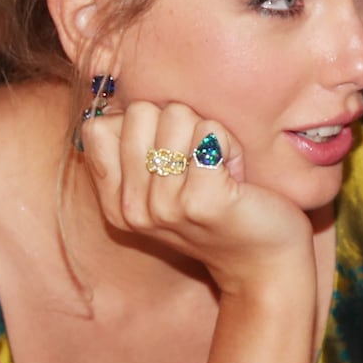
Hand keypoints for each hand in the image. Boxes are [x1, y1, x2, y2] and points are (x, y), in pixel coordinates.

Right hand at [79, 101, 315, 295]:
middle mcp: (131, 208)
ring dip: (209, 135)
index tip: (171, 157)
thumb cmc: (220, 210)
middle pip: (140, 112)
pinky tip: (235, 175)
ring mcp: (164, 206)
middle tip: (201, 163)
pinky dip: (229, 143)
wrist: (264, 263)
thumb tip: (117, 99)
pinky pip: (210, 131)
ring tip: (220, 170)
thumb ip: (136, 151)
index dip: (142, 125)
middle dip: (180, 124)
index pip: (97, 127)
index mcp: (115, 204)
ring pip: (177, 115)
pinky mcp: (201, 200)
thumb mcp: (164, 187)